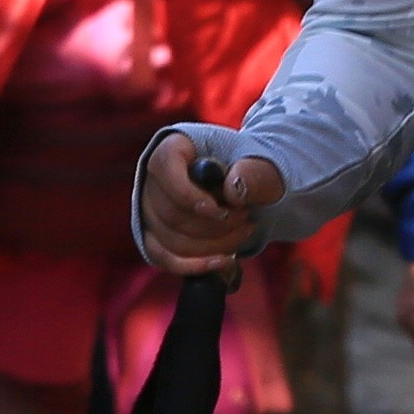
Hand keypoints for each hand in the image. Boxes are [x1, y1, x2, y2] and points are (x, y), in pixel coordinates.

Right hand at [138, 137, 284, 267]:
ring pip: (170, 240)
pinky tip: (223, 262)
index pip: (165, 167)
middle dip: (214, 225)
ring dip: (212, 245)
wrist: (246, 185)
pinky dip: (194, 265)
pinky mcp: (155, 237)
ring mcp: (150, 210)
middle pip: (171, 213)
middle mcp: (153, 179)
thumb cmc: (249, 170)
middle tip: (246, 217)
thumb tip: (234, 190)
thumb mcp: (263, 164)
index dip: (190, 194)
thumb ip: (255, 173)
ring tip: (243, 231)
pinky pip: (163, 259)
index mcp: (174, 147)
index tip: (220, 211)